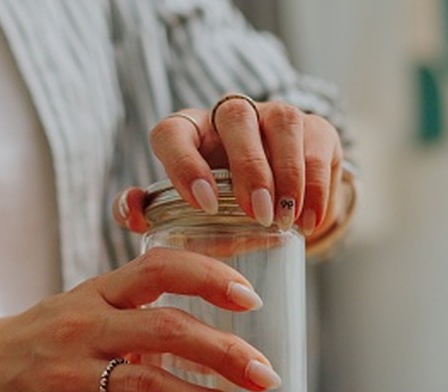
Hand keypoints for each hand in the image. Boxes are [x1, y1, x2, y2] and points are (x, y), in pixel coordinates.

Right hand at [0, 248, 279, 391]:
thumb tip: (207, 327)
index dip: (210, 277)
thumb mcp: (83, 304)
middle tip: (264, 372)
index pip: (160, 268)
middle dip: (224, 352)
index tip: (249, 297)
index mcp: (96, 292)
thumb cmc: (39, 337)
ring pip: (151, 384)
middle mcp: (84, 327)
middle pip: (167, 329)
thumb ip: (134, 307)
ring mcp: (70, 377)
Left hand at [113, 95, 345, 241]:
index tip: (205, 205)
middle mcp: (229, 115)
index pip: (173, 131)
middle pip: (234, 116)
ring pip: (282, 122)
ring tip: (286, 220)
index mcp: (189, 132)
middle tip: (257, 214)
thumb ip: (148, 214)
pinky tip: (310, 220)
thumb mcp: (187, 215)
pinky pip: (316, 146)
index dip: (184, 163)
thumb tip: (131, 210)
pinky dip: (317, 187)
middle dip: (248, 166)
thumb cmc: (219, 205)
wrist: (274, 201)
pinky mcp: (313, 128)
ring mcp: (274, 116)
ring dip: (287, 174)